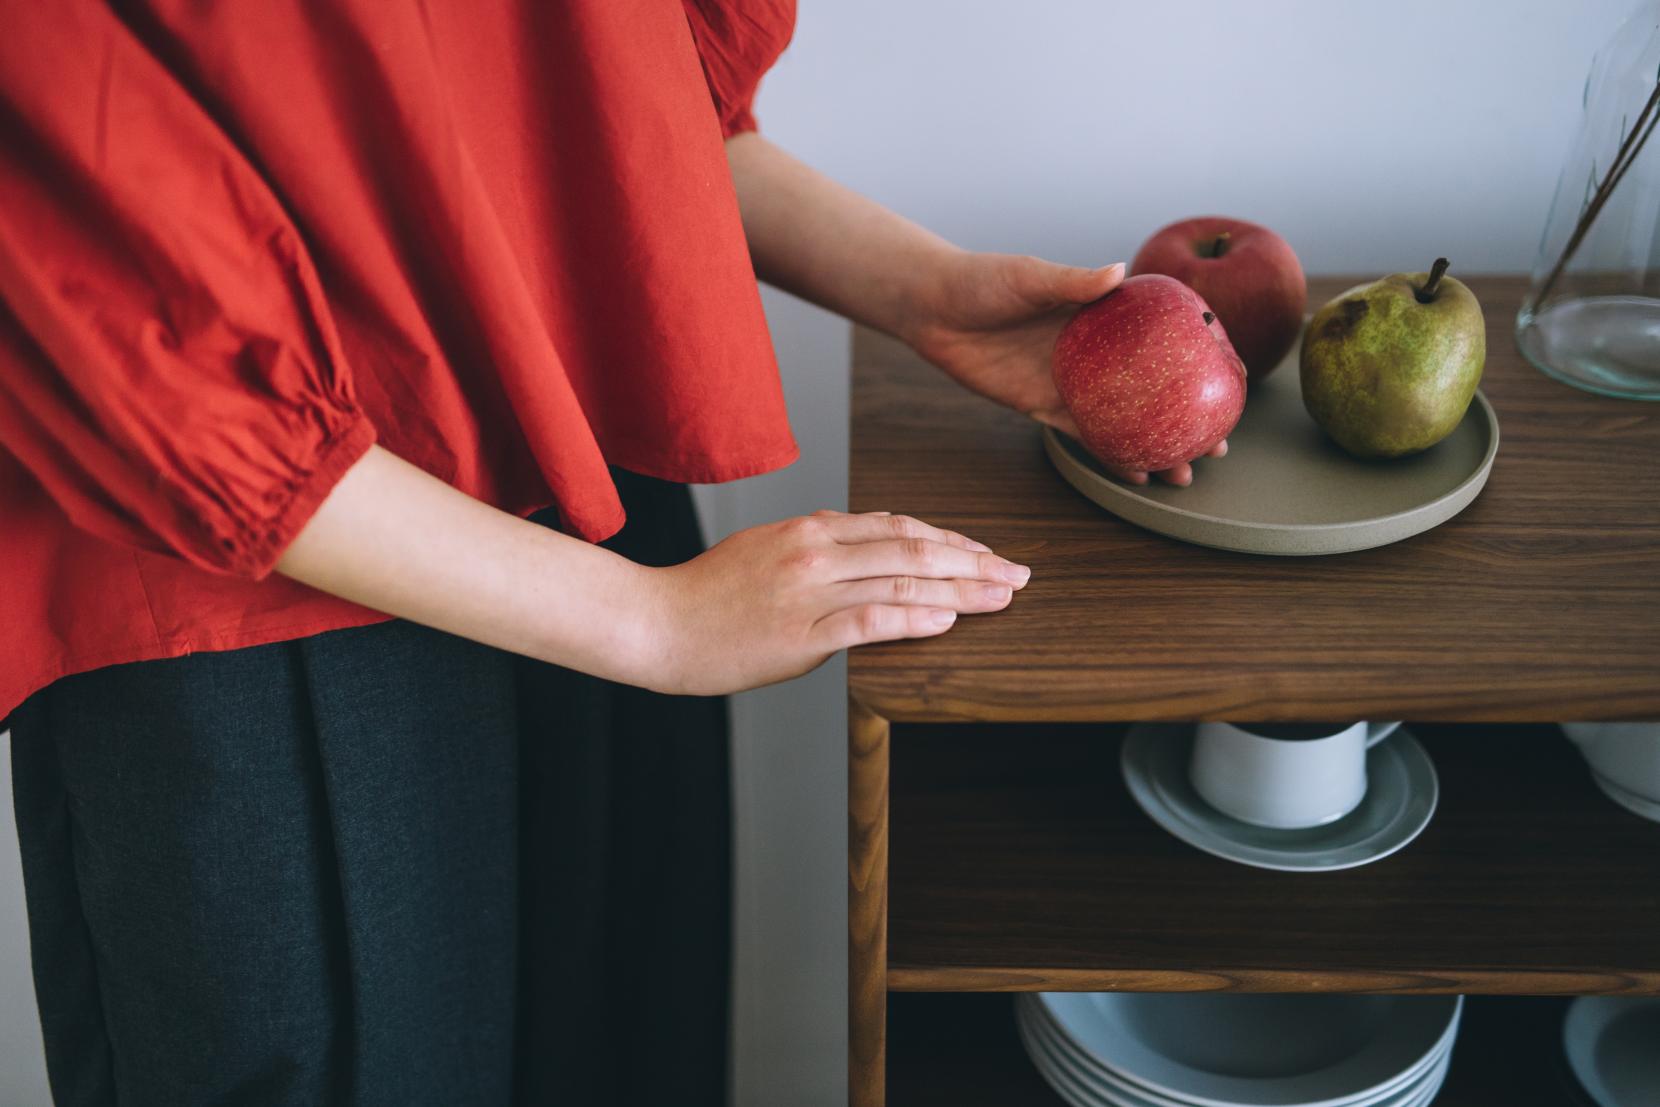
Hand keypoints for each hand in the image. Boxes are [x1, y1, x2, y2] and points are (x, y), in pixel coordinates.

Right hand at [641, 510, 1028, 694]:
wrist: (655, 623)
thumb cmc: (708, 596)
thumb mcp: (766, 550)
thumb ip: (818, 549)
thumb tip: (863, 554)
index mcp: (812, 529)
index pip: (900, 527)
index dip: (952, 539)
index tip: (988, 553)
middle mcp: (817, 551)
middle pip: (915, 549)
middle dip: (976, 562)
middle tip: (1018, 575)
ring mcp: (810, 591)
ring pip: (904, 581)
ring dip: (963, 590)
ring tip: (1002, 598)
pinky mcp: (801, 633)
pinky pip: (871, 621)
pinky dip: (916, 619)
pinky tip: (949, 622)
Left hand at [903, 251, 1226, 486]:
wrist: (932, 306)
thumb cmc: (982, 280)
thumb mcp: (1029, 276)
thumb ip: (1071, 281)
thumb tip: (1117, 273)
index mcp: (1101, 315)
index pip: (1163, 338)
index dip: (1200, 359)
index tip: (1234, 382)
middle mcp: (1094, 351)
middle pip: (1153, 389)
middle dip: (1188, 417)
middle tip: (1219, 445)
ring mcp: (1070, 381)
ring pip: (1123, 420)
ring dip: (1155, 446)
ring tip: (1184, 474)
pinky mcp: (1041, 404)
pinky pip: (1082, 435)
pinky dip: (1109, 455)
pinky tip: (1135, 474)